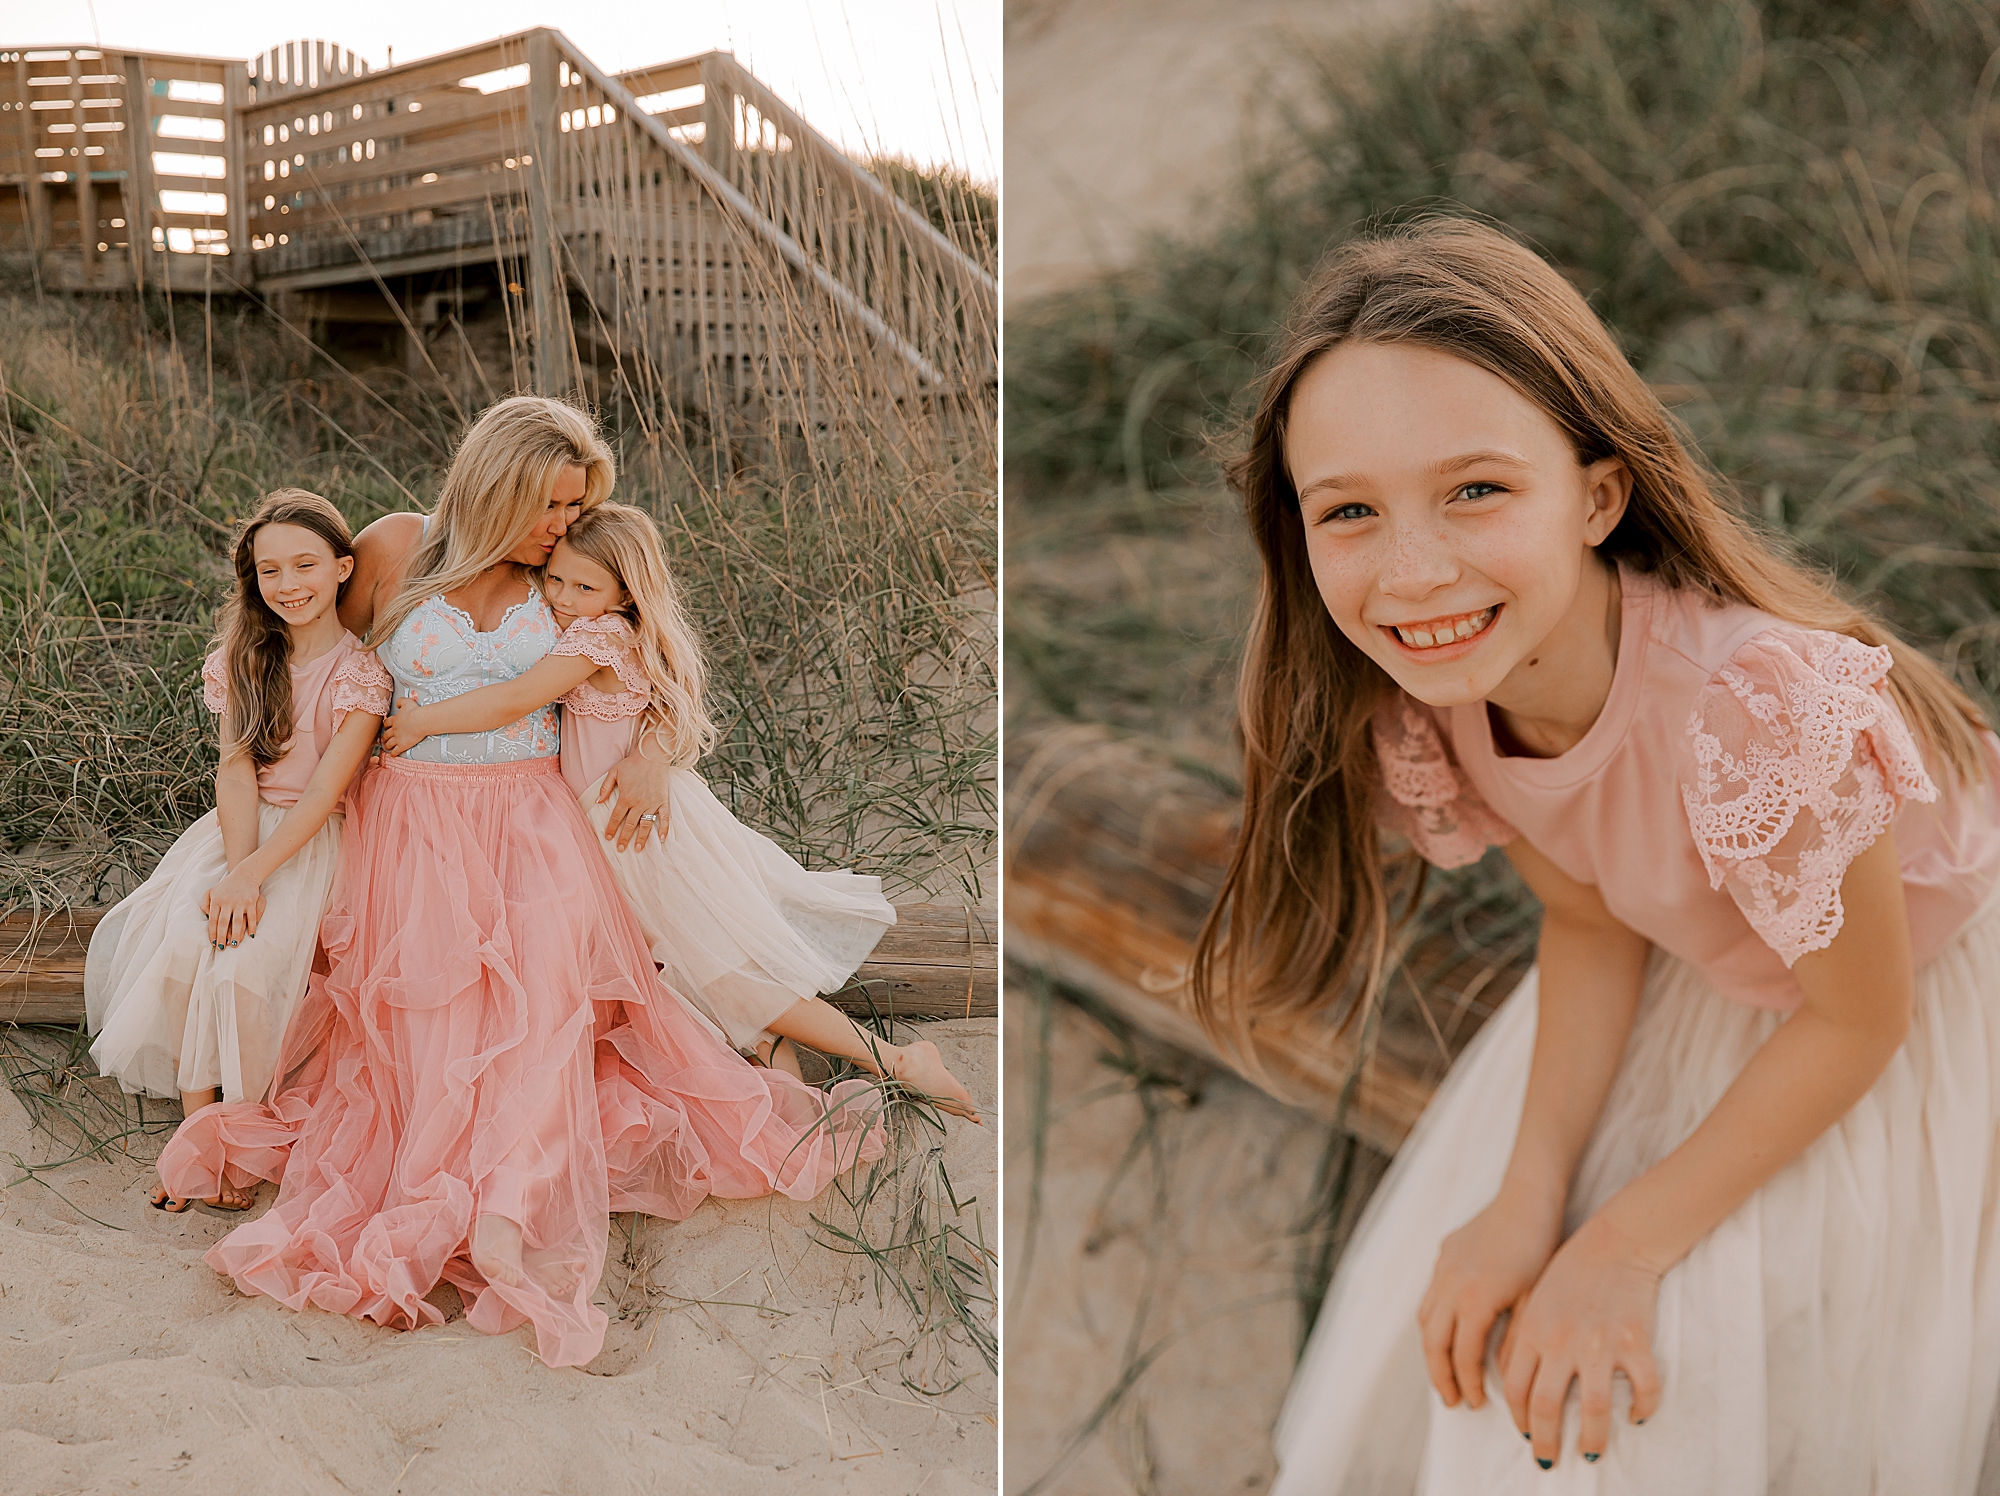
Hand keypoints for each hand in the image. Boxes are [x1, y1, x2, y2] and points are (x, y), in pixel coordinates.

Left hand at [201, 867, 265, 947]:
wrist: (244, 875)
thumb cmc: (226, 886)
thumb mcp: (211, 891)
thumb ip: (205, 904)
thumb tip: (205, 916)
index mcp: (216, 900)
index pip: (213, 920)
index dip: (213, 933)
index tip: (213, 943)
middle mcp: (227, 901)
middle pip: (223, 923)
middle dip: (222, 937)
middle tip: (221, 948)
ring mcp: (240, 902)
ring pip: (237, 922)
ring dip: (236, 934)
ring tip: (234, 945)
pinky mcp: (251, 901)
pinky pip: (252, 917)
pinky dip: (252, 927)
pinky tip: (251, 935)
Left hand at [378, 694, 427, 756]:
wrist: (419, 721)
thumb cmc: (414, 711)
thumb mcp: (407, 702)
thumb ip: (400, 701)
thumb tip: (397, 704)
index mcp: (395, 720)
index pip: (387, 723)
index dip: (385, 725)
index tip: (385, 726)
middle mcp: (394, 729)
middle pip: (386, 734)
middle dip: (384, 737)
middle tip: (383, 739)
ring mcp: (398, 738)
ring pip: (389, 743)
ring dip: (387, 745)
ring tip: (386, 747)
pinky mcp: (403, 745)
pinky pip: (396, 750)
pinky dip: (393, 753)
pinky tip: (392, 755)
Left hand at [596, 752, 670, 851]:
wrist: (652, 755)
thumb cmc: (632, 763)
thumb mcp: (614, 772)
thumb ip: (605, 787)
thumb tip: (598, 801)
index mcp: (626, 797)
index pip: (616, 817)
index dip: (611, 828)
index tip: (607, 838)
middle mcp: (639, 803)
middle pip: (630, 824)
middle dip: (624, 838)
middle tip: (620, 849)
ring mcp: (652, 803)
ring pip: (646, 824)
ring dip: (642, 838)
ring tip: (638, 849)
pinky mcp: (663, 801)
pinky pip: (665, 818)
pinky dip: (664, 829)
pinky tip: (662, 839)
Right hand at [1417, 1188, 1562, 1410]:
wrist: (1528, 1198)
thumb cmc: (1540, 1249)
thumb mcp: (1534, 1302)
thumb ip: (1514, 1340)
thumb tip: (1504, 1375)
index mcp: (1474, 1301)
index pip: (1463, 1356)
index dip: (1468, 1384)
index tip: (1475, 1404)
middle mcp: (1450, 1286)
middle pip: (1432, 1343)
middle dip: (1440, 1376)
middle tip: (1450, 1400)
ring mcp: (1443, 1268)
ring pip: (1425, 1319)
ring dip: (1432, 1350)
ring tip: (1443, 1371)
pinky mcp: (1444, 1253)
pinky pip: (1430, 1294)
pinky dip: (1433, 1320)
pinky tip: (1447, 1328)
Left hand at [1499, 1213, 1662, 1468]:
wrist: (1614, 1243)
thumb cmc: (1568, 1274)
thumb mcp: (1531, 1302)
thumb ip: (1518, 1341)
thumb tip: (1506, 1382)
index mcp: (1531, 1331)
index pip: (1515, 1389)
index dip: (1519, 1420)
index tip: (1527, 1435)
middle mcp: (1560, 1341)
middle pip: (1545, 1406)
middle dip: (1545, 1440)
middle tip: (1549, 1460)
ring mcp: (1598, 1343)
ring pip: (1592, 1409)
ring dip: (1591, 1439)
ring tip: (1590, 1452)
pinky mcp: (1634, 1341)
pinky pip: (1643, 1389)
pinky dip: (1642, 1408)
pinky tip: (1637, 1416)